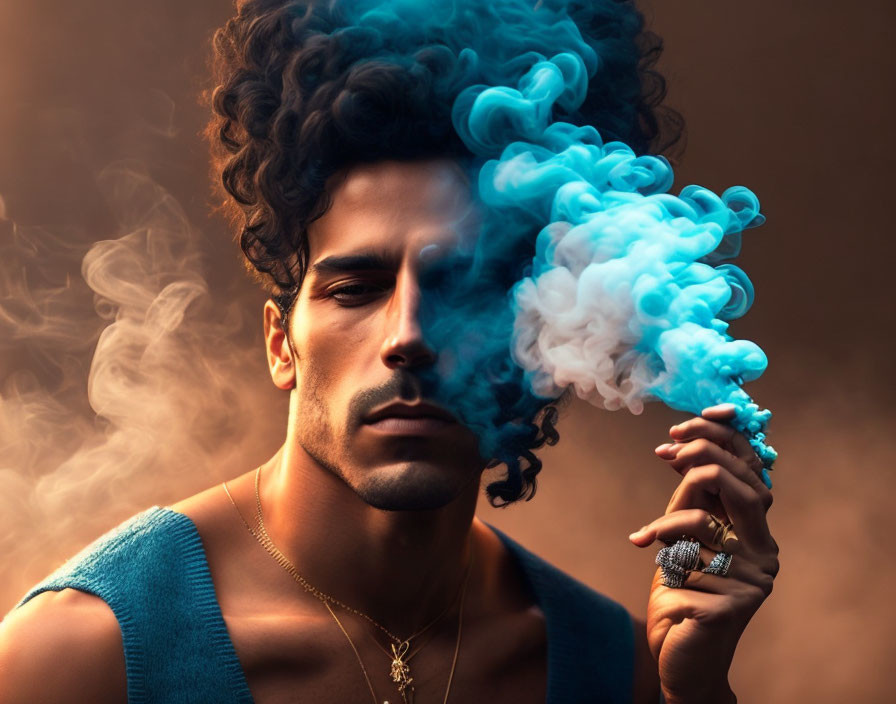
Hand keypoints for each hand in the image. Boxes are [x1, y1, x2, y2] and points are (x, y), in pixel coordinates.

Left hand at [628, 404, 779, 703]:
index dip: (724, 439)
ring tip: (647, 541)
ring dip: (667, 526)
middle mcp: (765, 553)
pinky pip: (684, 561)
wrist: (682, 654)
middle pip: (741, 485)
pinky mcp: (730, 607)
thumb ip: (690, 498)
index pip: (753, 471)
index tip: (682, 426)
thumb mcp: (684, 534)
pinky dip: (662, 562)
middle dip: (700, 457)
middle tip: (666, 451)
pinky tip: (657, 578)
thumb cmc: (681, 590)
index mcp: (758, 531)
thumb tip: (674, 448)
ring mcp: (753, 582)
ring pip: (703, 521)